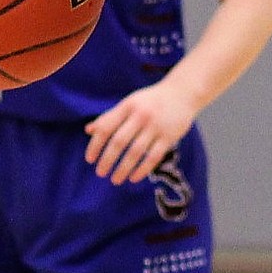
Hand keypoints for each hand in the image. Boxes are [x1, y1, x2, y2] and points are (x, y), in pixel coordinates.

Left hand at [84, 81, 198, 184]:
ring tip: (115, 180)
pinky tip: (133, 178)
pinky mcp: (169, 136)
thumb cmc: (151, 101)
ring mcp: (156, 126)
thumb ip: (110, 116)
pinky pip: (153, 157)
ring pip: (136, 152)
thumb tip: (88, 130)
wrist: (183, 93)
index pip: (106, 127)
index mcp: (128, 106)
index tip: (89, 160)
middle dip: (107, 160)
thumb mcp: (130, 103)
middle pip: (119, 142)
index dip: (95, 145)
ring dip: (123, 169)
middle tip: (100, 173)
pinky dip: (142, 169)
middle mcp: (141, 115)